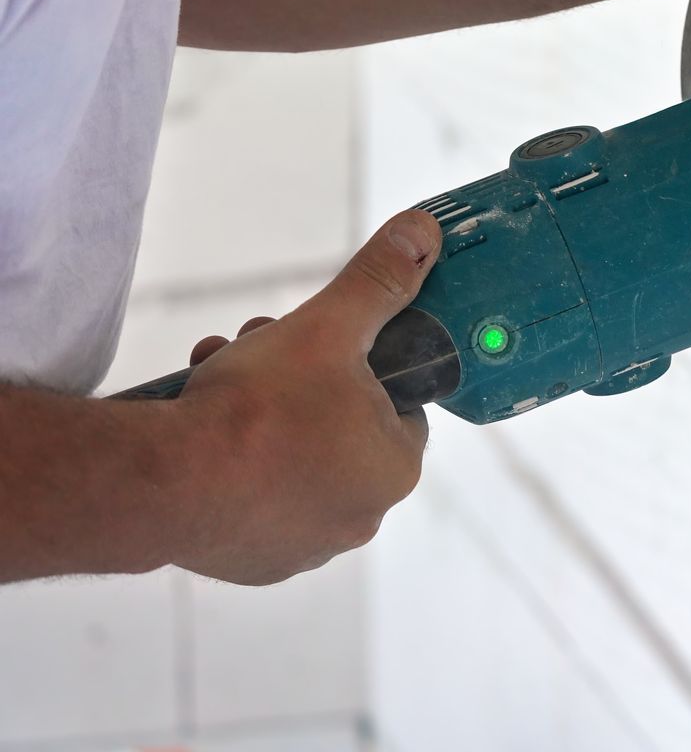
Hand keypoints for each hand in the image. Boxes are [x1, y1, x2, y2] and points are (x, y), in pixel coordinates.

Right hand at [166, 210, 442, 584]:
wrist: (161, 484)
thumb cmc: (257, 409)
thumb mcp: (328, 326)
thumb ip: (379, 281)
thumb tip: (423, 233)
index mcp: (394, 469)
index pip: (398, 406)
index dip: (361, 366)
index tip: (320, 344)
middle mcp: (358, 519)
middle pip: (338, 427)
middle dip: (298, 380)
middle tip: (257, 347)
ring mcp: (301, 549)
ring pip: (291, 461)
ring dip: (258, 414)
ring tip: (215, 378)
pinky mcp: (248, 563)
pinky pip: (251, 501)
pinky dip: (231, 466)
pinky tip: (200, 436)